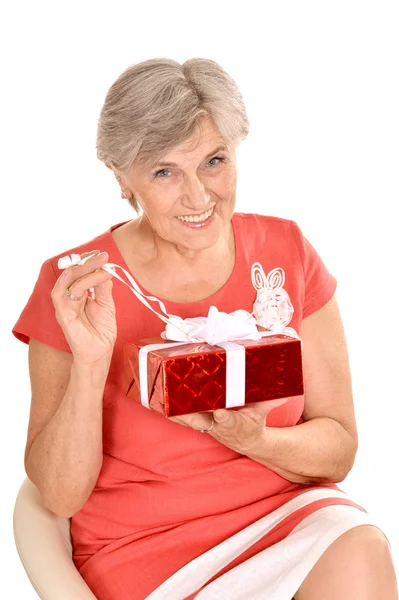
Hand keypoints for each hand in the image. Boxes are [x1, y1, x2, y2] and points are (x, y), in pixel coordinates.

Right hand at [51, 250, 115, 364]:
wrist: (100, 352)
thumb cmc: (101, 331)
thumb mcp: (106, 304)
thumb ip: (103, 287)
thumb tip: (105, 269)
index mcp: (78, 294)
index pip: (78, 272)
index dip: (87, 261)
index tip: (101, 253)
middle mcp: (69, 297)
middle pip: (72, 272)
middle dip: (87, 261)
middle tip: (103, 255)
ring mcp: (64, 305)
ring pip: (68, 279)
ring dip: (84, 268)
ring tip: (100, 262)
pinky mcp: (62, 314)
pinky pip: (66, 293)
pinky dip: (82, 282)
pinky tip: (97, 277)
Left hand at [168, 397, 290, 454]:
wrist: (246, 442)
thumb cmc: (253, 425)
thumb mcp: (262, 415)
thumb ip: (270, 403)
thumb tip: (284, 392)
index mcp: (233, 422)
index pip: (228, 420)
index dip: (223, 417)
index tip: (220, 412)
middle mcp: (216, 425)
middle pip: (199, 421)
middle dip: (187, 414)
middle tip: (175, 405)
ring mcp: (205, 425)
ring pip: (186, 419)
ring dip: (174, 412)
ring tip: (159, 400)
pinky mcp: (198, 423)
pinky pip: (182, 418)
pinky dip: (170, 411)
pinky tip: (158, 401)